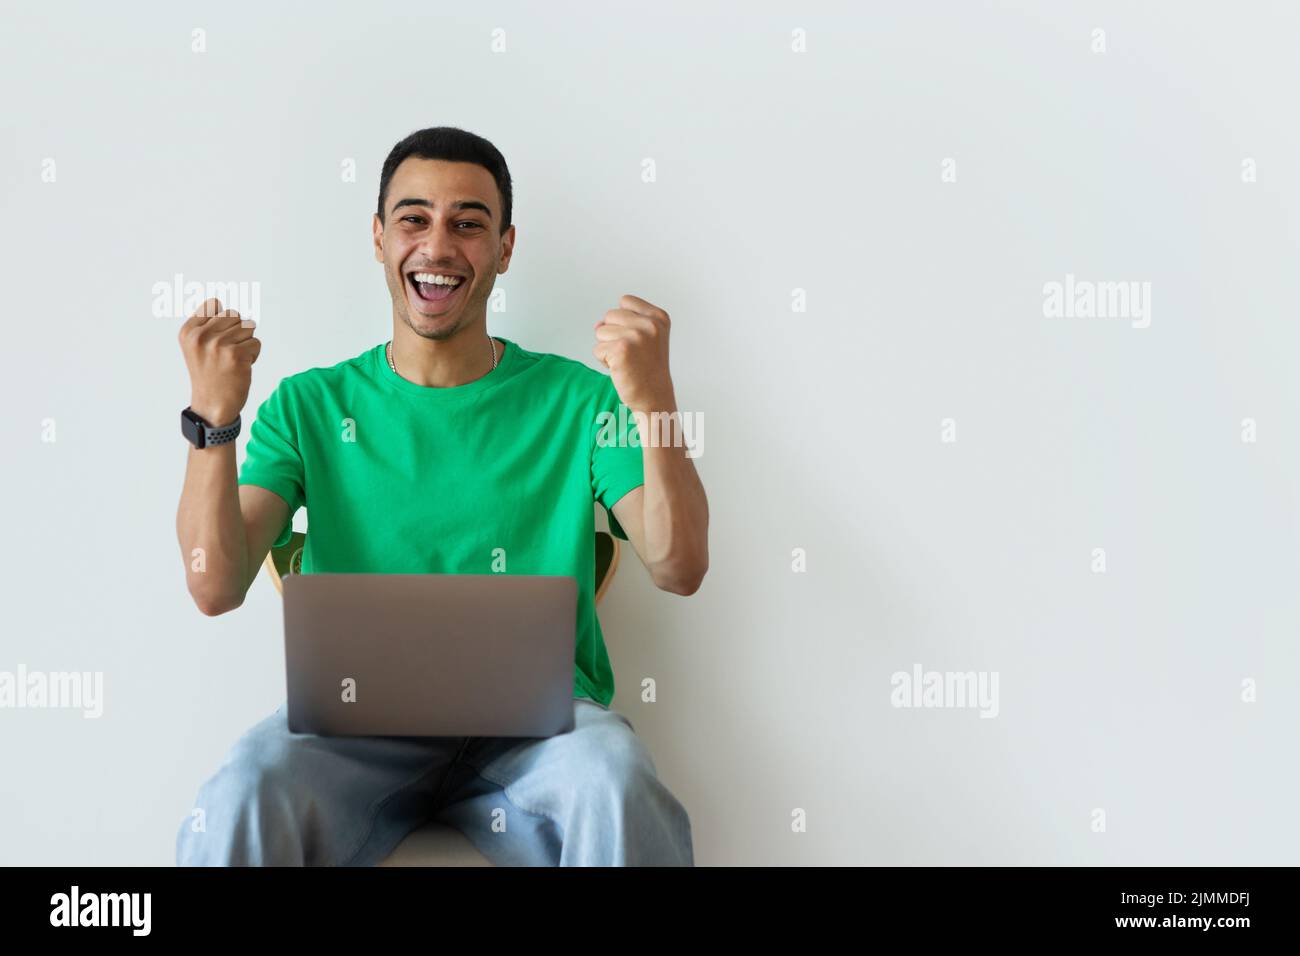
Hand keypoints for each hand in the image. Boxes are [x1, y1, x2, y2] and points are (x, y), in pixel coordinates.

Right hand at [178, 298, 260, 425]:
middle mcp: (200, 336)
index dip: (224, 322)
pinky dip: (253, 356)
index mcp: (188, 331)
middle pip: (235, 315)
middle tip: (226, 354)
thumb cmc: (210, 374)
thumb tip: (222, 303)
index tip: (217, 341)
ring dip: (246, 345)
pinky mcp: (236, 355)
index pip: (215, 304)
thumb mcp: (197, 346)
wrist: (212, 406)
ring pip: (248, 328)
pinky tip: (240, 368)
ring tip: (232, 362)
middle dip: (237, 333)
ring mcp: (218, 344)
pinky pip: (256, 343)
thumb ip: (207, 323)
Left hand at [593, 294, 675, 412]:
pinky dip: (605, 361)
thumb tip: (597, 325)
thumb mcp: (644, 338)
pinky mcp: (621, 350)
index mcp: (659, 317)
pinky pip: (598, 349)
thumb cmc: (647, 368)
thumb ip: (622, 323)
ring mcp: (636, 336)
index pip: (625, 301)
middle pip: (610, 315)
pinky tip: (621, 369)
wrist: (654, 397)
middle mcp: (650, 324)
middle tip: (632, 354)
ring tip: (626, 361)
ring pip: (601, 332)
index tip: (637, 340)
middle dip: (614, 335)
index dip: (623, 321)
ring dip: (608, 348)